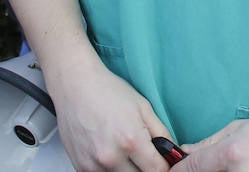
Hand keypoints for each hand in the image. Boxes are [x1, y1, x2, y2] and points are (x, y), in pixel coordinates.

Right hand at [45, 58, 172, 170]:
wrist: (75, 85)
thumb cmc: (108, 91)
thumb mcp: (143, 107)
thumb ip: (162, 134)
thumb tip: (173, 154)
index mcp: (131, 140)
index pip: (157, 171)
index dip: (163, 166)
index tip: (160, 160)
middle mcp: (111, 157)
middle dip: (144, 167)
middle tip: (140, 153)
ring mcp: (93, 164)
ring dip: (126, 169)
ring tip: (121, 149)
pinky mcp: (80, 167)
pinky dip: (108, 169)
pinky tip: (107, 150)